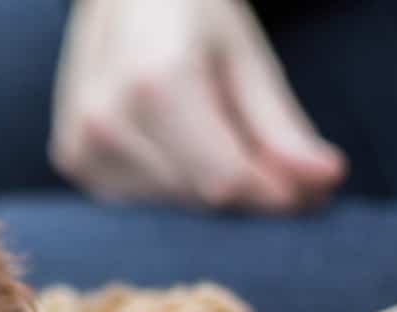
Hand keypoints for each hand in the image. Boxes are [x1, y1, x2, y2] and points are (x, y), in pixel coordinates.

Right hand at [50, 0, 345, 210]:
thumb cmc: (192, 12)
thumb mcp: (247, 57)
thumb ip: (281, 128)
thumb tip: (326, 183)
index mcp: (157, 84)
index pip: (225, 180)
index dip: (276, 194)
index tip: (314, 191)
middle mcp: (107, 120)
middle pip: (199, 198)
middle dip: (247, 190)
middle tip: (276, 161)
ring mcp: (80, 145)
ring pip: (171, 207)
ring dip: (206, 189)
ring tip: (215, 136)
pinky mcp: (70, 160)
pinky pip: (138, 203)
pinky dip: (170, 186)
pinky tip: (175, 144)